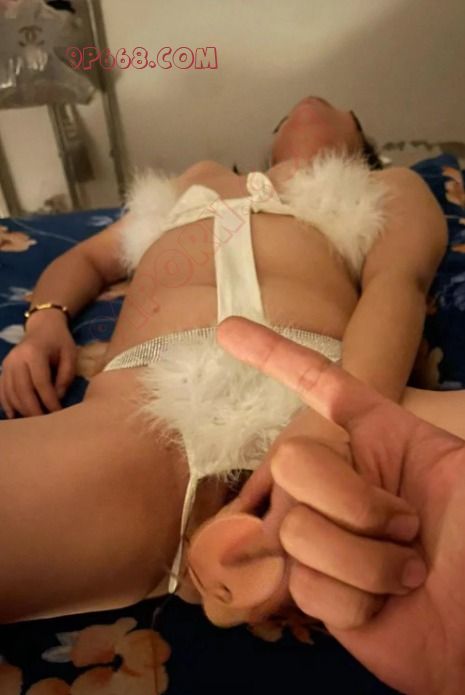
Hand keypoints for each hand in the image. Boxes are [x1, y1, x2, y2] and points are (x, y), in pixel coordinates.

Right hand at [0, 313, 76, 417]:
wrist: (43, 327)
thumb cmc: (59, 341)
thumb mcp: (70, 354)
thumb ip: (66, 376)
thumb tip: (57, 397)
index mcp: (34, 353)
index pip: (40, 382)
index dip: (48, 400)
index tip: (58, 413)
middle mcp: (16, 358)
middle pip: (22, 390)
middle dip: (33, 409)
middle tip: (45, 424)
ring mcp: (7, 364)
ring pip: (10, 392)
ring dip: (21, 409)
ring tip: (34, 422)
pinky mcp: (3, 369)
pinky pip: (2, 390)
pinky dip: (7, 404)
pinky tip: (15, 416)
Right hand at [217, 317, 464, 694]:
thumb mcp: (455, 468)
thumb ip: (400, 437)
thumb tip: (332, 422)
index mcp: (379, 440)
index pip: (320, 386)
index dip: (275, 356)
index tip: (227, 331)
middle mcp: (341, 481)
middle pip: (292, 461)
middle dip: (352, 502)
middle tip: (407, 528)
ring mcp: (323, 534)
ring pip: (295, 529)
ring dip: (364, 562)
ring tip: (405, 575)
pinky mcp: (313, 590)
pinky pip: (304, 583)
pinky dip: (353, 599)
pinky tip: (382, 607)